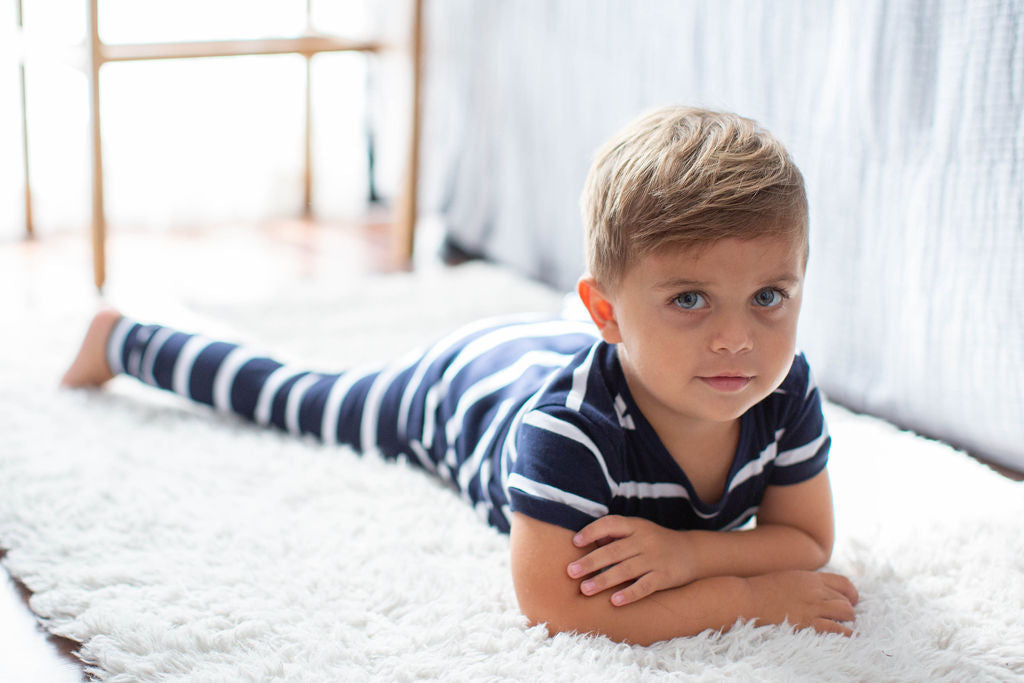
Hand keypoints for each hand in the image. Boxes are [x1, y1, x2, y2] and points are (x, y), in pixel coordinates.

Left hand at [566, 515, 694, 606]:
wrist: (691, 552)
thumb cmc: (654, 542)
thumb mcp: (637, 530)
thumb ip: (614, 535)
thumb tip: (583, 541)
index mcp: (635, 526)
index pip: (611, 524)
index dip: (592, 531)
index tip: (575, 542)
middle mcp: (645, 540)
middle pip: (614, 550)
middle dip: (591, 561)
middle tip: (571, 571)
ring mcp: (655, 559)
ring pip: (626, 570)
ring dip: (604, 580)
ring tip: (585, 589)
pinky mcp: (664, 577)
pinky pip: (645, 586)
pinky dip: (629, 594)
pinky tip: (614, 601)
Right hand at [747, 570, 858, 635]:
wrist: (746, 599)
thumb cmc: (762, 590)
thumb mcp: (788, 578)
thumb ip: (806, 583)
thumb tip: (820, 591)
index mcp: (810, 578)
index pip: (843, 583)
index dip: (852, 593)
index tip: (852, 601)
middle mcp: (814, 590)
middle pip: (845, 599)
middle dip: (848, 610)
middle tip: (844, 618)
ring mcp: (812, 607)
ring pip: (845, 612)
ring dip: (847, 621)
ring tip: (844, 627)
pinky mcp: (808, 623)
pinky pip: (837, 629)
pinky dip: (846, 634)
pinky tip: (848, 637)